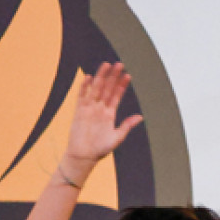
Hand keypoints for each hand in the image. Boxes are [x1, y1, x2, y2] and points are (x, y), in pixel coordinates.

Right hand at [60, 63, 142, 179]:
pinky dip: (84, 87)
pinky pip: (81, 96)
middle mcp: (100, 109)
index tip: (128, 75)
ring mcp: (89, 108)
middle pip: (107, 88)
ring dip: (101, 77)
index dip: (122, 85)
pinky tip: (88, 77)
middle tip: (119, 64)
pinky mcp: (79, 111)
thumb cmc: (101, 149)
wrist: (84, 156)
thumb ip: (127, 125)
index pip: (117, 96)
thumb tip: (140, 116)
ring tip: (106, 65)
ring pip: (96, 88)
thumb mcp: (118, 137)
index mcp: (109, 114)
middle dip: (113, 76)